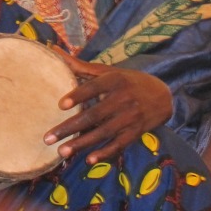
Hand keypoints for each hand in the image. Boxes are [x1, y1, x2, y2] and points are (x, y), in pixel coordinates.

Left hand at [44, 52, 172, 162]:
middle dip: (70, 127)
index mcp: (115, 80)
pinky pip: (119, 144)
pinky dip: (105, 153)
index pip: (94, 87)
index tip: (60, 105)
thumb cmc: (127, 81)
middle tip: (47, 138)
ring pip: (103, 132)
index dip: (78, 96)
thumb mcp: (108, 71)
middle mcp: (123, 98)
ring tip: (61, 152)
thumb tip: (52, 50)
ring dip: (81, 143)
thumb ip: (80, 66)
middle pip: (94, 115)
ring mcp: (131, 117)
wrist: (163, 96)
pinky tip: (89, 160)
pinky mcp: (136, 132)